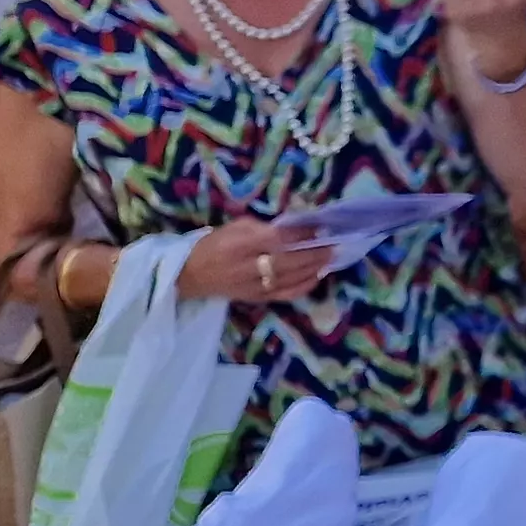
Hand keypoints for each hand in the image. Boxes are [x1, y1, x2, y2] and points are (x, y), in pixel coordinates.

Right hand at [179, 221, 337, 302]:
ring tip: (331, 257)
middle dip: (314, 252)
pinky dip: (304, 286)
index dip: (301, 234)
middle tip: (335, 243)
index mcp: (239, 245)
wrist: (189, 276)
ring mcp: (252, 286)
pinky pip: (285, 294)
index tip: (321, 226)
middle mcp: (246, 267)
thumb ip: (264, 227)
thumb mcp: (235, 227)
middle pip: (288, 261)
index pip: (276, 239)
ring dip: (314, 268)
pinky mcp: (255, 299)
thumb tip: (295, 226)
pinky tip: (318, 275)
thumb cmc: (213, 245)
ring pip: (290, 279)